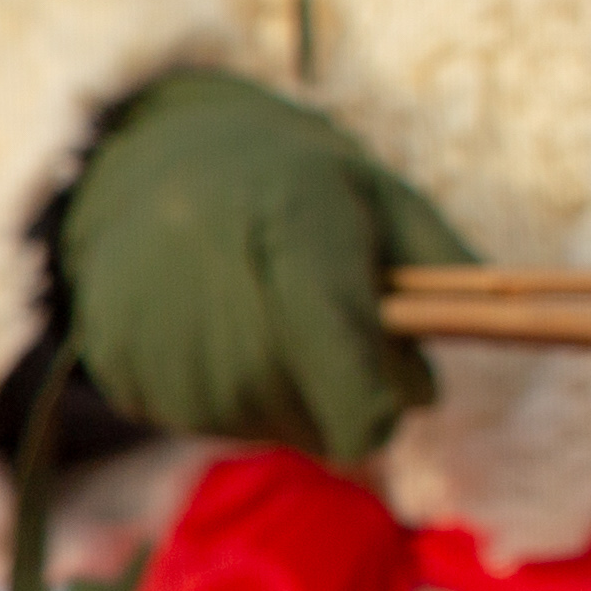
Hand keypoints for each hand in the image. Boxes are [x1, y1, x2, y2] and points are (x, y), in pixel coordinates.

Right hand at [56, 70, 473, 463]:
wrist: (146, 163)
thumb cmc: (293, 182)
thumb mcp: (382, 196)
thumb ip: (445, 265)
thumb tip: (468, 359)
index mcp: (295, 244)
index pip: (345, 379)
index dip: (379, 409)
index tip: (400, 402)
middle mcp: (221, 306)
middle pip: (312, 419)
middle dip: (345, 393)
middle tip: (337, 329)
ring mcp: (161, 347)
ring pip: (264, 427)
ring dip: (293, 396)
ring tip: (279, 320)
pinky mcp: (123, 376)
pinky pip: (207, 424)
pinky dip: (234, 395)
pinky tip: (227, 331)